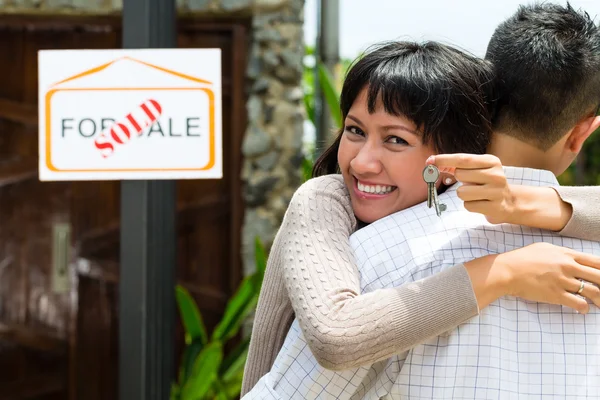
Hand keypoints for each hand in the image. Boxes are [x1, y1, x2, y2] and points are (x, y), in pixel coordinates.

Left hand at [427, 153, 572, 229]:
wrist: (510, 202)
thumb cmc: (486, 183)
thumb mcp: (476, 169)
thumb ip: (456, 165)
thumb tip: (431, 162)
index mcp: (492, 161)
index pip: (463, 159)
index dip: (444, 160)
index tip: (430, 160)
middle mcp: (497, 174)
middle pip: (460, 175)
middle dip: (459, 180)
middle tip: (471, 183)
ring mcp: (497, 192)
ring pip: (462, 192)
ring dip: (464, 195)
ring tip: (477, 194)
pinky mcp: (494, 207)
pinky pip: (468, 206)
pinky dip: (470, 205)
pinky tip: (481, 203)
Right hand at [496, 243, 599, 312]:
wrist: (507, 271)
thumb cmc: (522, 258)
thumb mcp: (544, 248)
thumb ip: (562, 253)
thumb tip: (573, 258)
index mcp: (566, 254)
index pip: (597, 261)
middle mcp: (568, 266)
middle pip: (599, 276)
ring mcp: (563, 281)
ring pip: (593, 291)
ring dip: (599, 299)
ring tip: (599, 303)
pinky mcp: (556, 295)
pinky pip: (579, 303)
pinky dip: (584, 308)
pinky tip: (583, 308)